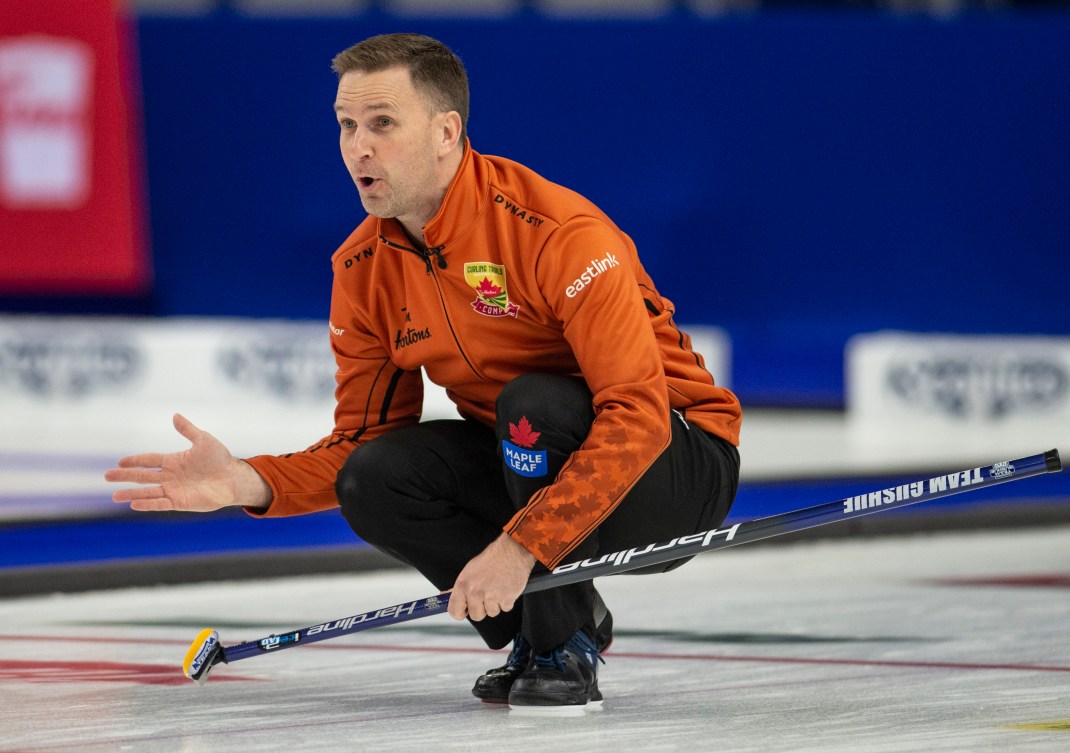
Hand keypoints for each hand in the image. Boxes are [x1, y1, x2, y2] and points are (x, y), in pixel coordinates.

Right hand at [105, 413, 270, 512]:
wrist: (234, 478)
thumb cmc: (220, 459)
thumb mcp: (203, 440)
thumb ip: (187, 430)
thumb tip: (175, 415)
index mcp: (174, 461)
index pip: (149, 460)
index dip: (135, 460)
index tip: (120, 462)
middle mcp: (171, 476)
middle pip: (143, 476)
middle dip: (125, 477)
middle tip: (107, 477)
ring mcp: (174, 490)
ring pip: (148, 492)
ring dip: (131, 494)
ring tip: (114, 496)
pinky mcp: (180, 502)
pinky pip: (160, 504)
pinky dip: (148, 504)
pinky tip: (134, 504)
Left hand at [448, 533, 536, 621]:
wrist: (512, 551)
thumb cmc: (492, 558)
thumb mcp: (470, 570)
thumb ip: (461, 587)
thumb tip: (446, 595)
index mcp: (463, 584)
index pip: (454, 610)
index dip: (460, 613)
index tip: (465, 611)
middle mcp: (475, 591)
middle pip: (476, 616)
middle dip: (482, 608)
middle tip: (487, 595)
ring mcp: (491, 596)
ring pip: (491, 613)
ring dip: (496, 604)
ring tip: (498, 588)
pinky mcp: (506, 599)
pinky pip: (505, 608)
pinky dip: (507, 601)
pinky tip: (506, 588)